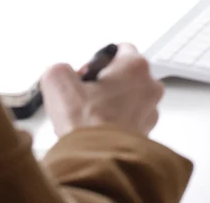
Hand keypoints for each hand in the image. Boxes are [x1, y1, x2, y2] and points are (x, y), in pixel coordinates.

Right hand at [40, 44, 164, 137]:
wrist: (97, 160)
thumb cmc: (86, 122)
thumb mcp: (57, 81)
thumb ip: (60, 69)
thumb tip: (62, 73)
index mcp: (135, 66)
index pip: (121, 49)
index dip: (99, 61)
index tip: (88, 74)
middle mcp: (150, 86)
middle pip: (126, 75)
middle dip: (107, 83)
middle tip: (86, 95)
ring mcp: (151, 111)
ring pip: (130, 99)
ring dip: (112, 104)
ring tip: (90, 116)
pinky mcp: (147, 132)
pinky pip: (131, 120)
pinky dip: (117, 123)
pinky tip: (98, 130)